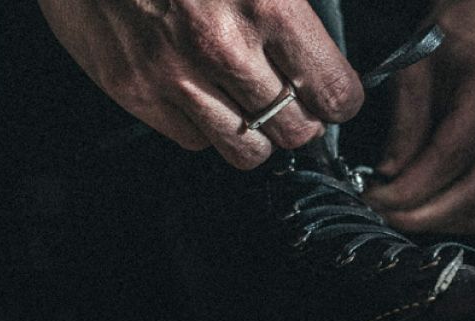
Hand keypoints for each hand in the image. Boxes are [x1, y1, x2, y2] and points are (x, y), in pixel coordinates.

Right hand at [37, 0, 364, 168]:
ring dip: (260, 136)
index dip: (340, 99)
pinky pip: (195, 141)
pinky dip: (208, 128)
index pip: (331, 90)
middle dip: (304, 120)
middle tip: (297, 104)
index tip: (337, 96)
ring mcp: (175, 74)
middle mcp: (222, 46)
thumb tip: (319, 40)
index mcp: (266, 1)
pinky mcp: (134, 89)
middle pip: (295, 130)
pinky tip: (206, 98)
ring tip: (255, 110)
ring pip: (248, 151)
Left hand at [365, 0, 474, 233]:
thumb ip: (403, 125)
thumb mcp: (412, 69)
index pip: (451, 156)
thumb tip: (390, 178)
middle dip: (423, 215)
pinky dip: (455, 218)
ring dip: (438, 222)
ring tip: (401, 214)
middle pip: (473, 192)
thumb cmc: (450, 40)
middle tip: (385, 215)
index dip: (410, 188)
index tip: (375, 198)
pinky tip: (427, 209)